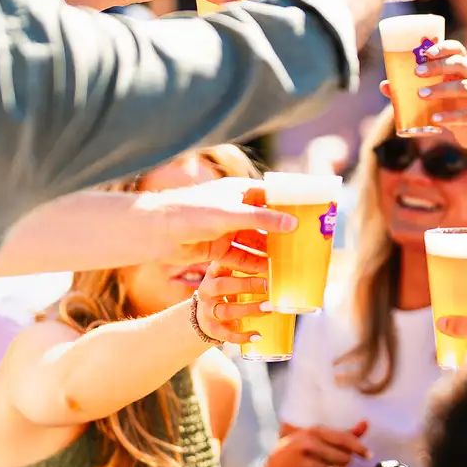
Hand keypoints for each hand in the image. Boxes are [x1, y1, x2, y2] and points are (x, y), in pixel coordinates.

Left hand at [140, 177, 294, 269]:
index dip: (291, 206)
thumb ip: (262, 220)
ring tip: (291, 265)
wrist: (155, 231)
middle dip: (284, 235)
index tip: (311, 215)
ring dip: (270, 253)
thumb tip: (293, 224)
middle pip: (266, 223)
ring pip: (256, 243)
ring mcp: (227, 230)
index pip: (272, 197)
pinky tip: (269, 274)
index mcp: (239, 192)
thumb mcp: (230, 214)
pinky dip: (255, 265)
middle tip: (306, 246)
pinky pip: (243, 257)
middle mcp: (236, 210)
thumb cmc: (191, 212)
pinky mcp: (219, 249)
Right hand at [193, 262, 270, 346]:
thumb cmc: (223, 291)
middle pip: (222, 286)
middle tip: (267, 285)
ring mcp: (208, 311)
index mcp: (213, 274)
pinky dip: (242, 336)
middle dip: (246, 285)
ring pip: (227, 311)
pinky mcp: (213, 329)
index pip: (221, 264)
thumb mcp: (227, 276)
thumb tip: (275, 257)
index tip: (261, 263)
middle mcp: (207, 291)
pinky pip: (227, 334)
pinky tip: (257, 335)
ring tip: (269, 308)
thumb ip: (243, 267)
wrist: (201, 317)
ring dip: (249, 309)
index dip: (239, 263)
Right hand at [264, 421, 371, 466]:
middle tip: (339, 460)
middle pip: (344, 457)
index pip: (344, 439)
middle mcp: (309, 444)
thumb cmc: (300, 448)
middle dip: (346, 461)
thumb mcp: (317, 436)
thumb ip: (343, 433)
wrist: (274, 466)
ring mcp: (305, 462)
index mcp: (314, 431)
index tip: (369, 455)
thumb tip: (366, 423)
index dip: (359, 447)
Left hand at [381, 39, 466, 132]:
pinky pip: (466, 114)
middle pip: (461, 64)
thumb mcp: (436, 95)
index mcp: (465, 66)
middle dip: (438, 66)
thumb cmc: (453, 106)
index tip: (425, 52)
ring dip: (441, 89)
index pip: (458, 49)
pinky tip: (435, 119)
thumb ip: (412, 88)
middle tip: (417, 73)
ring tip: (421, 94)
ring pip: (464, 87)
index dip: (443, 47)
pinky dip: (449, 116)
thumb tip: (384, 85)